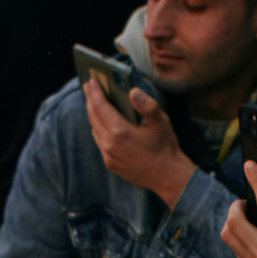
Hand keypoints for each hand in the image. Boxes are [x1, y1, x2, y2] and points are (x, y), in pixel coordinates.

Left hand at [84, 77, 193, 206]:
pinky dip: (98, 129)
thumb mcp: (160, 121)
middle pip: (93, 117)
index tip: (91, 80)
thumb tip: (133, 91)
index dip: (95, 92)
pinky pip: (100, 142)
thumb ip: (146, 104)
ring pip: (95, 129)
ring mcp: (108, 156)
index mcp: (119, 131)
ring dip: (93, 114)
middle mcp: (109, 144)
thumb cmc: (165, 146)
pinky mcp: (110, 164)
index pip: (100, 106)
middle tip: (88, 86)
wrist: (168, 177)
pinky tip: (103, 123)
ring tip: (94, 102)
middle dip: (90, 99)